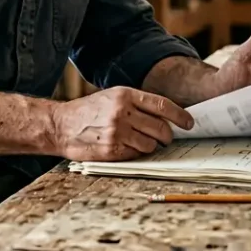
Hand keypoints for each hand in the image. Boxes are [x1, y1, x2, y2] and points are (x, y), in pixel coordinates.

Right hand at [48, 87, 193, 161]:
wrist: (61, 125)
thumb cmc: (89, 110)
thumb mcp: (113, 96)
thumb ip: (137, 103)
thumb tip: (166, 115)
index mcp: (125, 95)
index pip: (162, 106)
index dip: (180, 116)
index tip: (189, 123)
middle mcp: (122, 113)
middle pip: (161, 128)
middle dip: (167, 136)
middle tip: (166, 138)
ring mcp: (117, 133)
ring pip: (151, 145)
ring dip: (150, 146)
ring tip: (139, 141)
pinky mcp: (111, 150)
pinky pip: (136, 155)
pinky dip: (136, 153)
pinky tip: (126, 147)